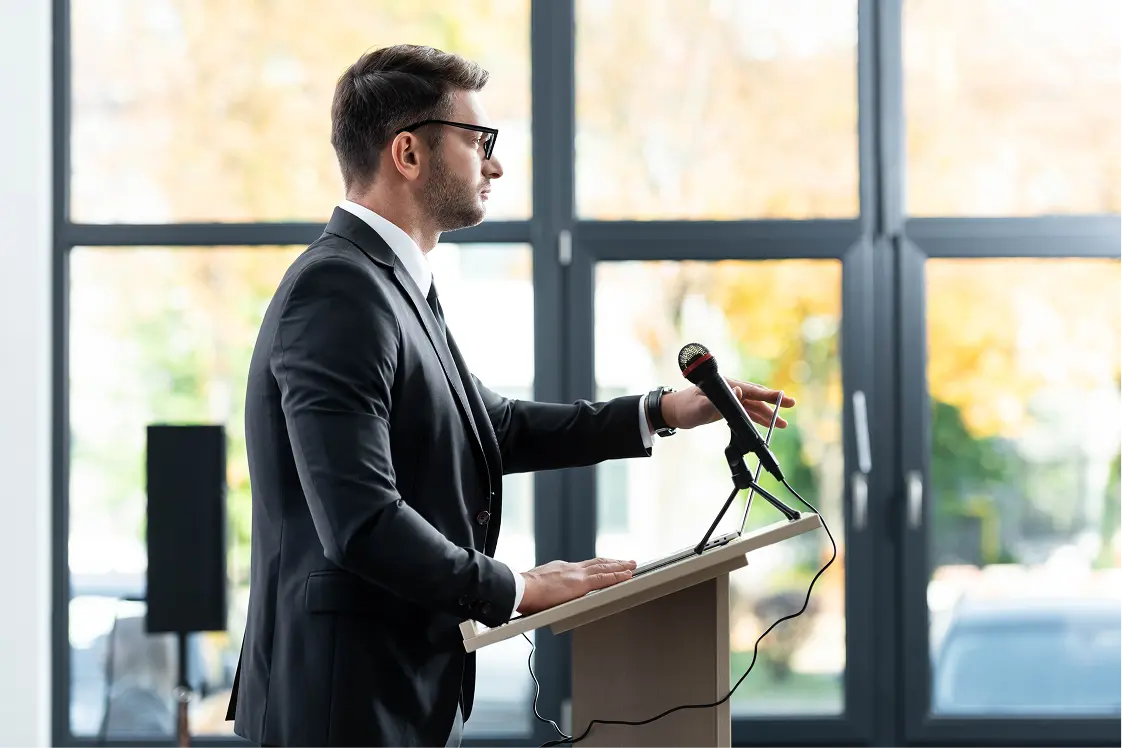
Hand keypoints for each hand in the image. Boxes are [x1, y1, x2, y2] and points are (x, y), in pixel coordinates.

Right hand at [517, 557, 636, 614]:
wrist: (522, 588)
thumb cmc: (525, 592)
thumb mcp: (537, 586)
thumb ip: (546, 590)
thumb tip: (543, 598)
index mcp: (561, 569)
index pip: (584, 566)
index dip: (597, 565)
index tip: (605, 565)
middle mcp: (572, 568)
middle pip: (598, 563)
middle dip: (613, 562)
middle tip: (626, 561)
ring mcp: (577, 574)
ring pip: (605, 568)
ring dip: (620, 567)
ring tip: (632, 565)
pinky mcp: (581, 584)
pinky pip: (605, 579)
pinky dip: (618, 577)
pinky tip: (627, 576)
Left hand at [663, 379, 794, 430]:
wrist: (674, 411)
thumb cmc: (685, 407)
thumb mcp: (700, 408)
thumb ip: (718, 403)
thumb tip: (740, 392)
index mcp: (726, 386)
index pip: (751, 390)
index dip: (768, 395)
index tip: (784, 397)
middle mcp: (730, 389)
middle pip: (756, 396)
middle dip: (773, 402)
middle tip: (791, 405)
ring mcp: (729, 398)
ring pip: (752, 405)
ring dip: (766, 414)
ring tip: (781, 424)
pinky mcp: (727, 406)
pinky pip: (745, 411)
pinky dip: (756, 417)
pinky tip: (764, 423)